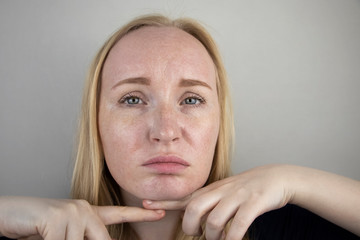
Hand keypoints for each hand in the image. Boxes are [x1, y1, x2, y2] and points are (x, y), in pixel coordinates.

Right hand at [0, 196, 164, 239]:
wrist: (13, 215)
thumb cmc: (41, 227)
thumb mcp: (67, 236)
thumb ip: (84, 237)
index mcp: (89, 213)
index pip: (119, 214)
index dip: (141, 215)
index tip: (160, 212)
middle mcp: (85, 209)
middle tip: (66, 236)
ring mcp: (73, 211)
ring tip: (50, 234)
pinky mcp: (58, 217)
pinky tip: (44, 235)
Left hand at [143, 165, 294, 239]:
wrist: (275, 177)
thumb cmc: (246, 188)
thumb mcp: (224, 191)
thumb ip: (208, 201)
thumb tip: (192, 218)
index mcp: (213, 189)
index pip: (185, 196)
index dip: (165, 201)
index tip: (144, 204)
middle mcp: (222, 191)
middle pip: (195, 208)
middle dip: (190, 225)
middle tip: (195, 234)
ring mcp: (237, 197)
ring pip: (214, 220)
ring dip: (213, 236)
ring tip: (218, 239)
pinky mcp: (254, 203)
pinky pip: (238, 225)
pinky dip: (232, 238)